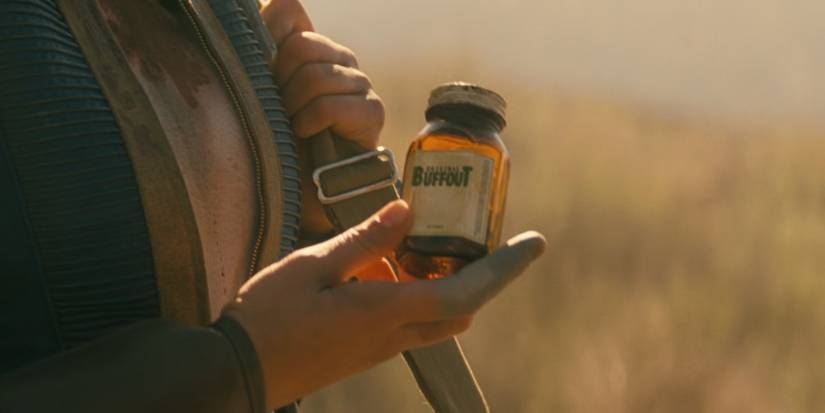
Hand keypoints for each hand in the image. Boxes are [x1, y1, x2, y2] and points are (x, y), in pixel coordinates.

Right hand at [222, 200, 546, 409]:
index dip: (504, 268)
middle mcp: (391, 335)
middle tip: (487, 238)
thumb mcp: (312, 266)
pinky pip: (410, 324)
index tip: (534, 244)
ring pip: (437, 319)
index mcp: (384, 311)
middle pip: (460, 310)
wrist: (237, 372)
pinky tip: (392, 269)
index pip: (464, 293)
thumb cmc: (268, 317)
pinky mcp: (364, 352)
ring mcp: (378, 348)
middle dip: (484, 276)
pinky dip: (421, 296)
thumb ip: (364, 241)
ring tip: (440, 245)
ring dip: (452, 286)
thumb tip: (407, 211)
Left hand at [261, 0, 384, 237]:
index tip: (264, 76)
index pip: (288, 11)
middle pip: (301, 45)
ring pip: (315, 75)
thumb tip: (267, 1)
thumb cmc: (278, 143)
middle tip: (280, 111)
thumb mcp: (257, 93)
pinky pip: (330, 104)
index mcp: (311, 47)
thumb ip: (258, 48)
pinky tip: (309, 137)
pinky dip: (310, 123)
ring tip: (293, 129)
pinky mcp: (372, 110)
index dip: (267, 37)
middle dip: (281, 83)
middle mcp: (339, 59)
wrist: (306, 191)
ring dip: (294, 108)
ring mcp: (359, 83)